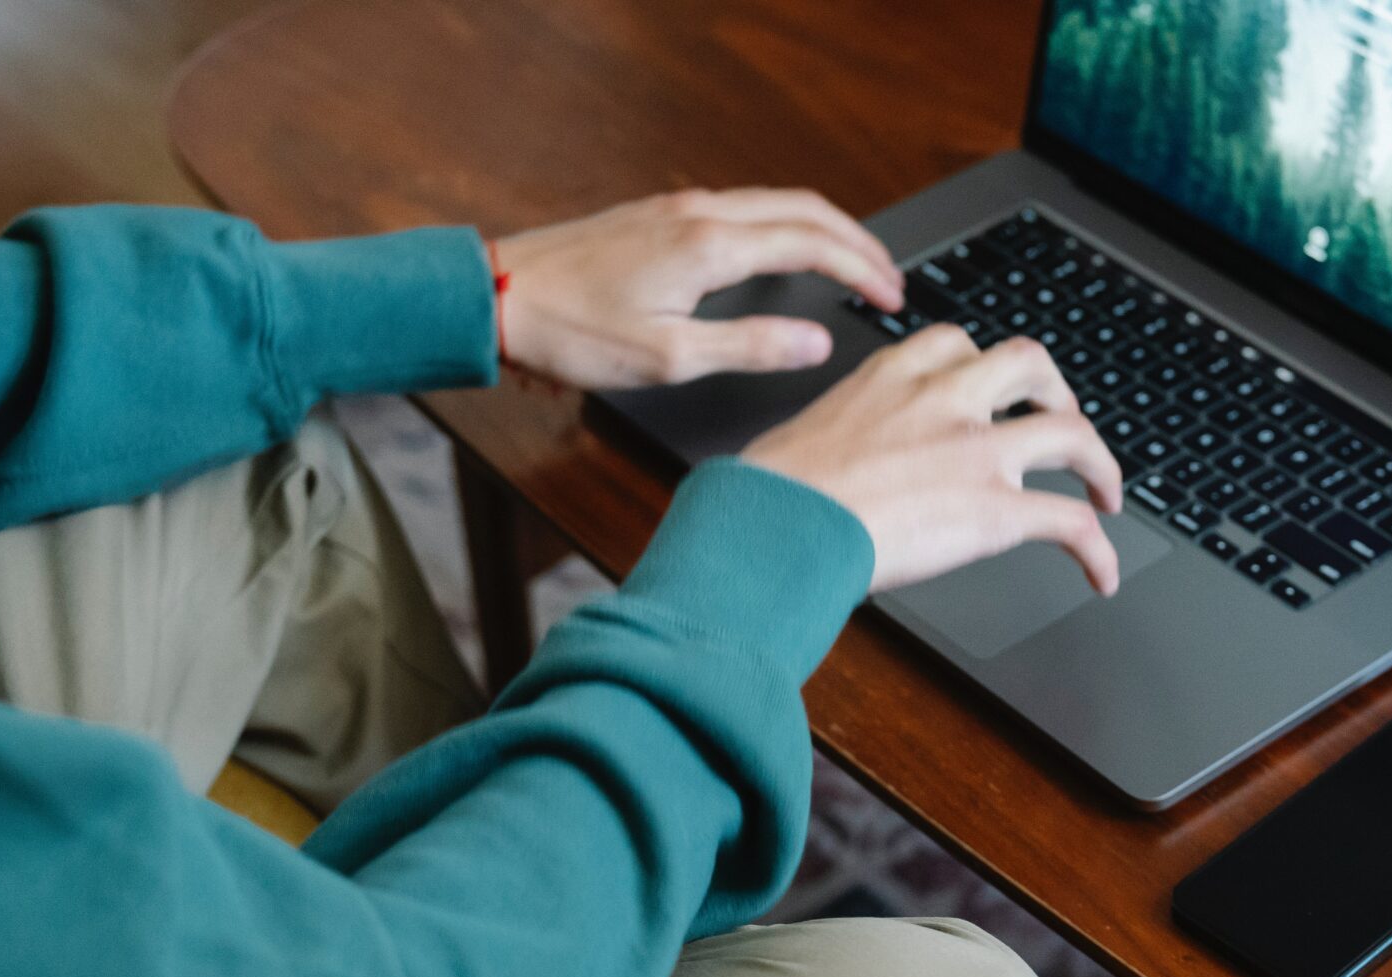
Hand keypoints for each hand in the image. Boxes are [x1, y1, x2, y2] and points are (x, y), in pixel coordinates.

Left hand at [490, 188, 902, 389]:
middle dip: (857, 241)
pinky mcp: (659, 215)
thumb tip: (815, 342)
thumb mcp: (670, 359)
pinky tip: (787, 251)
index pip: (813, 244)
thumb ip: (751, 348)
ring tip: (853, 263)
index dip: (863, 270)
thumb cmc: (573, 333)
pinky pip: (744, 207)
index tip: (893, 297)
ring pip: (775, 202)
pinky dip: (786, 225)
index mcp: (711, 246)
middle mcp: (700, 213)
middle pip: (804, 209)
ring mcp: (678, 208)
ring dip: (823, 229)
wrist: (498, 298)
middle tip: (890, 277)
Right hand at [742, 326, 1125, 595]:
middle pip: (1031, 363)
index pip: (957, 345)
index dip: (984, 366)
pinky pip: (1070, 523)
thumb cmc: (771, 496)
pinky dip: (1098, 550)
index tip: (989, 389)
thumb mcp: (807, 434)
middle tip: (1062, 420)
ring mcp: (977, 451)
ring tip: (1105, 492)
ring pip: (1073, 433)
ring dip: (1100, 463)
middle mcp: (944, 400)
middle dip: (1058, 391)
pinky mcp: (995, 510)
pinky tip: (1101, 574)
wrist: (775, 527)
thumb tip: (838, 471)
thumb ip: (845, 434)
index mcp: (893, 376)